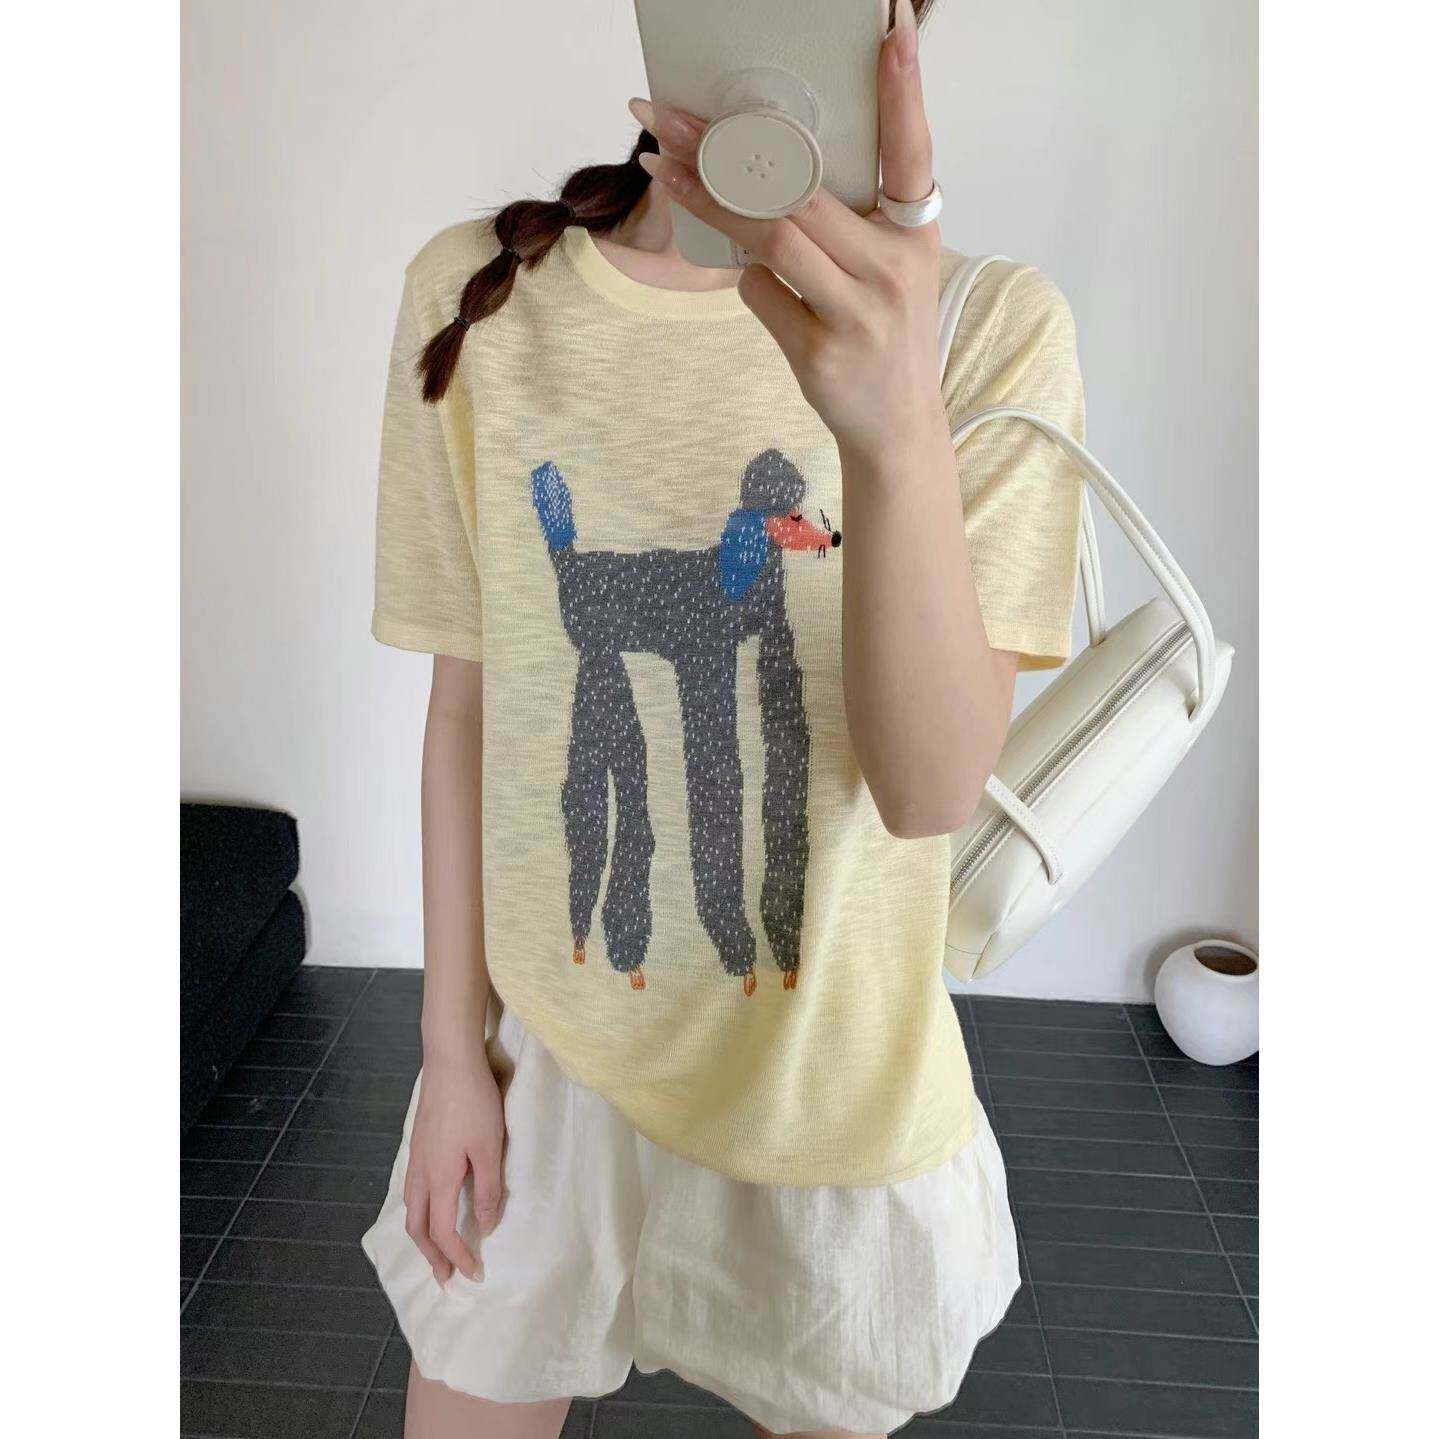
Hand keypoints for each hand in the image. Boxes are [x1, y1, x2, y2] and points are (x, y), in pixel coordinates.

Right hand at [402, 1047, 504, 1286]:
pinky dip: (420, 1213)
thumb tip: (484, 1226)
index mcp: (438, 1180)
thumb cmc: (475, 1103)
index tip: (474, 1274)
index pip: (443, 1232)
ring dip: (423, 1236)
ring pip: (411, 1209)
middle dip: (431, 1256)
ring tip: (437, 1250)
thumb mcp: (490, 1148)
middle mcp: (420, 1174)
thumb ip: (487, 1189)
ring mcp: (415, 1158)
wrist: (450, 1061)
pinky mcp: (418, 1143)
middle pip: (417, 1228)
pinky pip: (412, 1192)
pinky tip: (432, 1207)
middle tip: (446, 1277)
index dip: (458, 1256)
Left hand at [629, 0, 943, 460]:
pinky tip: (750, 279)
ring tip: (659, 167)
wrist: (898, 427)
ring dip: (708, 200)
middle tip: (667, 116)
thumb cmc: (884, 330)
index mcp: (917, 232)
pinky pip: (758, 293)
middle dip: (727, 147)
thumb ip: (848, 217)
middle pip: (801, 191)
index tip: (895, 29)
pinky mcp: (820, 352)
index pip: (912, 150)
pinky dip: (745, 280)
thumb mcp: (889, 266)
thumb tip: (763, 162)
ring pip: (770, 238)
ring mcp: (858, 313)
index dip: (905, 91)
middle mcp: (893, 267)